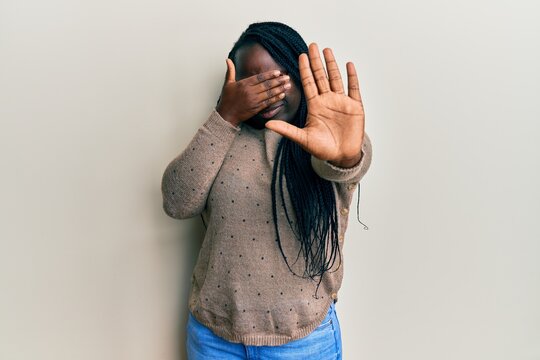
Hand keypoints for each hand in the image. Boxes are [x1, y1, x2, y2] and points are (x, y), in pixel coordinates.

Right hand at [216, 59, 290, 125]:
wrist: (226, 115)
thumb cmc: (227, 100)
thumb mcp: (227, 84)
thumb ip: (230, 71)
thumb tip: (228, 60)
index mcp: (244, 84)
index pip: (259, 77)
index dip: (269, 75)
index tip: (278, 72)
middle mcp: (250, 92)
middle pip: (267, 85)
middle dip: (278, 81)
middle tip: (287, 77)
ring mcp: (254, 100)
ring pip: (269, 93)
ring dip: (280, 89)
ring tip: (288, 85)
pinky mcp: (256, 108)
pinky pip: (268, 102)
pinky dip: (276, 99)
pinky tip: (282, 95)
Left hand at [264, 43, 364, 167]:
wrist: (341, 157)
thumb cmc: (322, 149)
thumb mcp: (302, 138)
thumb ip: (286, 130)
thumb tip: (267, 125)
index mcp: (315, 106)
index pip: (308, 83)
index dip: (304, 69)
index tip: (300, 55)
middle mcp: (327, 101)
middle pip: (321, 76)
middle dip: (316, 61)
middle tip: (312, 45)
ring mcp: (341, 102)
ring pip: (336, 78)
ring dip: (332, 64)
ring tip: (327, 50)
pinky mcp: (355, 107)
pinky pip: (353, 88)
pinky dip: (352, 76)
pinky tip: (348, 64)